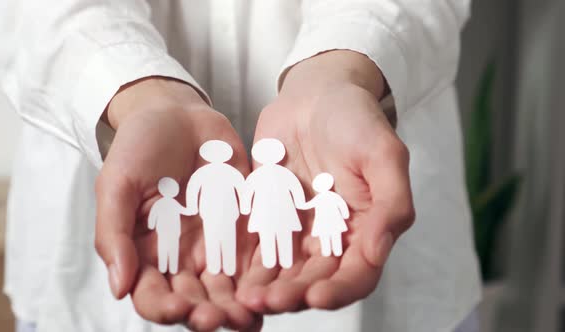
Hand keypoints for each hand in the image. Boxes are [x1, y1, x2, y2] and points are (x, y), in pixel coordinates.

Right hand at [94, 78, 260, 330]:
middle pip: (196, 299)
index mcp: (147, 253)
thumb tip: (118, 288)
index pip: (153, 295)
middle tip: (221, 318)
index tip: (178, 308)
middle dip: (208, 313)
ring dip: (239, 306)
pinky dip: (266, 276)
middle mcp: (182, 257)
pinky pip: (258, 257)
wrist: (177, 115)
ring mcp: (216, 244)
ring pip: (230, 288)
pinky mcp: (246, 228)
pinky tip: (276, 286)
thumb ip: (114, 234)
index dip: (164, 308)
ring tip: (251, 317)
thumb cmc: (139, 147)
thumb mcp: (117, 185)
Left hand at [236, 51, 414, 312]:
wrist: (316, 94)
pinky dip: (245, 263)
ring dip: (266, 288)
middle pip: (315, 280)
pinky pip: (257, 246)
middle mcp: (333, 238)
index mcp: (366, 229)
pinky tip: (228, 274)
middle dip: (293, 295)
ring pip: (284, 271)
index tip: (315, 297)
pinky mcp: (270, 217)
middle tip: (267, 302)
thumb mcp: (384, 154)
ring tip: (244, 298)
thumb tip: (379, 251)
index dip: (339, 291)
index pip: (358, 274)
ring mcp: (299, 230)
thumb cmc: (357, 120)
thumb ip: (391, 203)